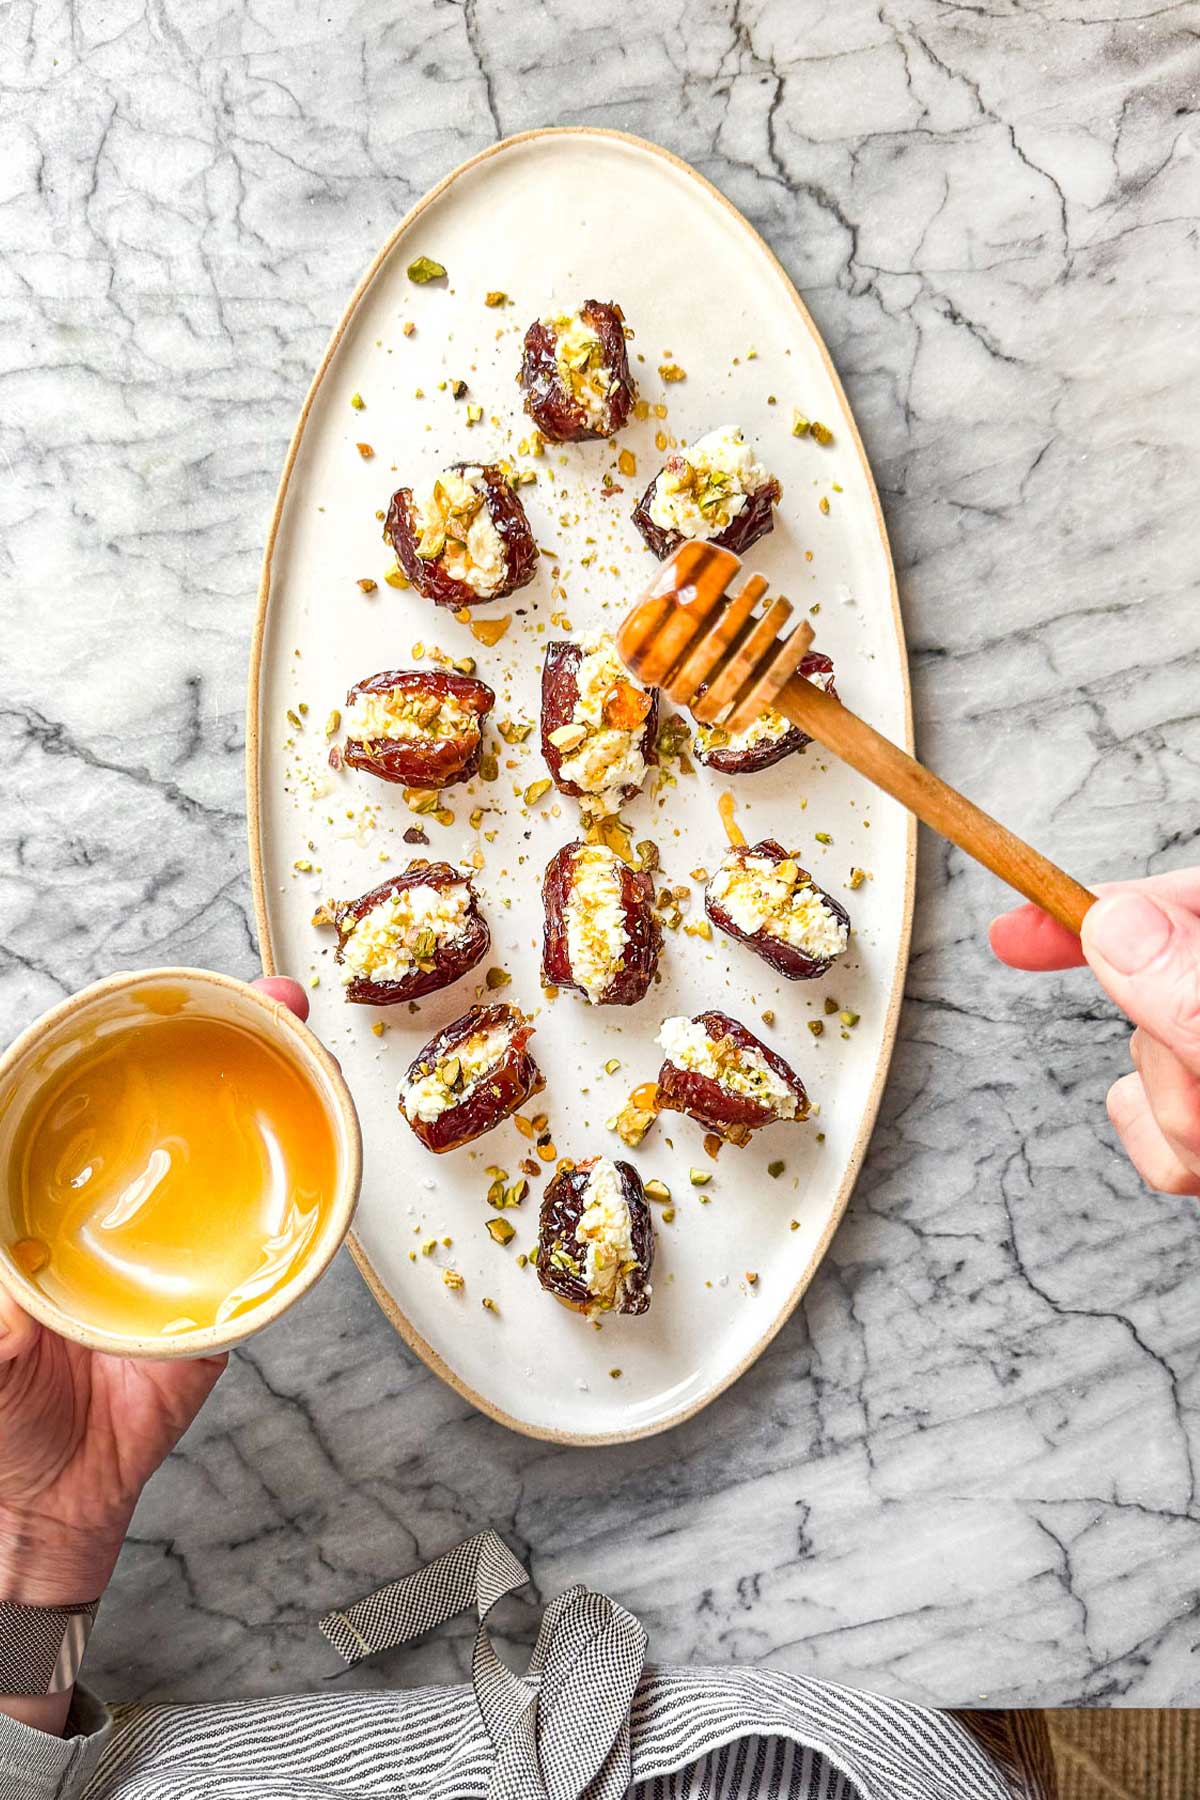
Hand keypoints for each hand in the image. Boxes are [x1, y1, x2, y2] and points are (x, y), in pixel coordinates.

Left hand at [0, 976, 311, 1608]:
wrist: (52, 1508)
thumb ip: (4, 1285)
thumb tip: (11, 1229)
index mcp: (45, 1197)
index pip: (79, 1095)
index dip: (118, 1034)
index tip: (156, 995)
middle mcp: (115, 1204)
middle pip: (168, 1102)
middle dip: (222, 1035)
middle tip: (268, 996)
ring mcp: (173, 1241)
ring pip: (227, 1150)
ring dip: (273, 1086)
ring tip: (304, 1036)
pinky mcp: (223, 1291)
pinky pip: (272, 1234)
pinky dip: (308, 1187)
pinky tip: (331, 1139)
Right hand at [991, 872, 1199, 1197]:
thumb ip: (1192, 991)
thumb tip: (1117, 926)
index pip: (1163, 906)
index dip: (1081, 914)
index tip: (1011, 937)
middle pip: (1148, 997)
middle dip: (1160, 1057)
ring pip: (1147, 1074)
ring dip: (1178, 1118)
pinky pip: (1159, 1136)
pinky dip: (1175, 1155)